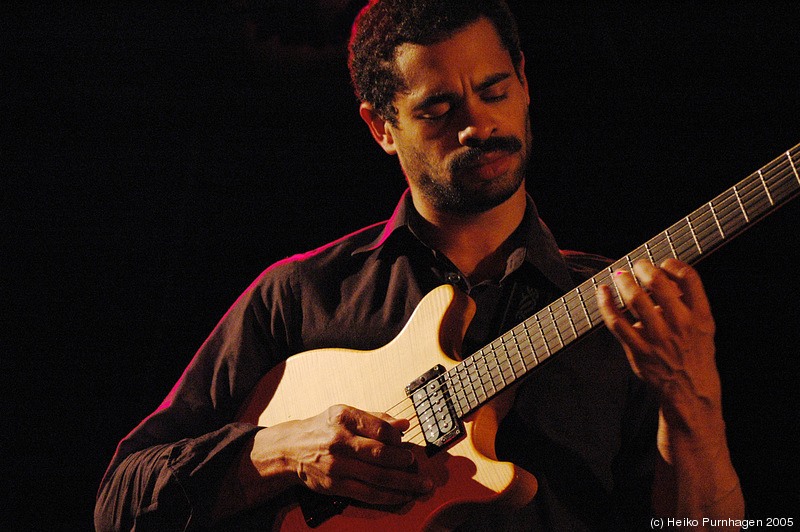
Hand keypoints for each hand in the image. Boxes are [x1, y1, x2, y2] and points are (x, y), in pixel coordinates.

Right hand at [251, 405, 433, 505]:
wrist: (291, 449)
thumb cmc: (324, 428)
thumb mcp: (346, 414)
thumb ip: (376, 419)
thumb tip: (405, 425)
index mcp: (344, 417)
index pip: (380, 428)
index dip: (398, 438)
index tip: (405, 443)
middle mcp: (340, 441)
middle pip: (381, 455)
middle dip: (406, 463)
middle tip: (418, 467)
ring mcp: (336, 465)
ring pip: (378, 477)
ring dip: (404, 484)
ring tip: (421, 486)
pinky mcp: (334, 485)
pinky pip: (367, 494)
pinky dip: (388, 497)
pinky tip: (402, 496)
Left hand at [596, 259, 721, 419]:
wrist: (691, 391)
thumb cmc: (694, 352)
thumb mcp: (703, 326)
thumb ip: (688, 302)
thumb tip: (662, 276)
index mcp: (700, 315)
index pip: (689, 277)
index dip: (672, 264)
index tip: (663, 263)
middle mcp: (680, 324)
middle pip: (658, 283)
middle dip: (643, 268)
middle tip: (637, 265)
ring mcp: (658, 338)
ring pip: (635, 299)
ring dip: (624, 281)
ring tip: (620, 275)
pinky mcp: (639, 350)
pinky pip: (616, 322)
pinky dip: (605, 303)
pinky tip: (602, 291)